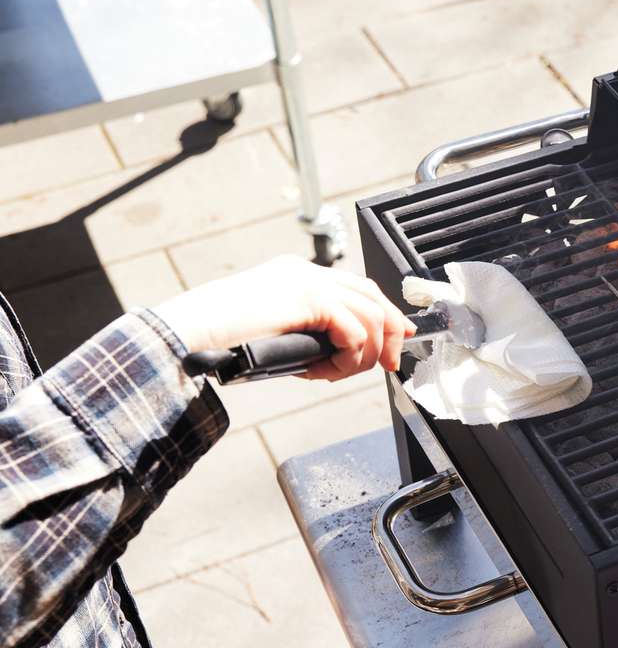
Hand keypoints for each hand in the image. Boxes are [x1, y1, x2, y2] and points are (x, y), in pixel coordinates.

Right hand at [154, 256, 416, 381]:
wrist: (190, 331)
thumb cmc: (219, 338)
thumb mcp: (273, 330)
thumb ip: (303, 332)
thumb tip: (334, 355)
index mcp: (297, 274)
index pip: (357, 287)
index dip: (384, 313)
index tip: (397, 340)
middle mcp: (308, 272)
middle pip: (374, 296)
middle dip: (391, 333)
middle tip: (391, 364)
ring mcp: (310, 281)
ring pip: (371, 316)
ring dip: (363, 355)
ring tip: (337, 375)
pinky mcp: (311, 298)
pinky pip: (354, 332)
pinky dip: (347, 359)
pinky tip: (323, 372)